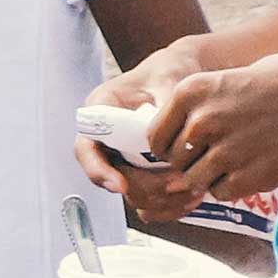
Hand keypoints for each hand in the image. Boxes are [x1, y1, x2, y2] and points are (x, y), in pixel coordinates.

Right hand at [74, 47, 197, 207]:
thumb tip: (170, 132)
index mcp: (99, 112)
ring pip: (133, 195)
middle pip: (113, 179)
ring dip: (160, 200)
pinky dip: (169, 205)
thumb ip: (165, 102)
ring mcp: (124, 160)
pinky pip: (149, 200)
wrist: (180, 77)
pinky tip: (192, 199)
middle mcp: (106, 141)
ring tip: (192, 193)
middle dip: (145, 188)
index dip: (99, 171)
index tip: (120, 185)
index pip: (85, 149)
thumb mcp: (167, 78)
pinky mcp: (143, 173)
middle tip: (177, 185)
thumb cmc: (168, 72)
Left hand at [140, 51, 277, 208]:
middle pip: (175, 162)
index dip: (167, 147)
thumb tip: (167, 153)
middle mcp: (203, 120)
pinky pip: (221, 191)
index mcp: (190, 91)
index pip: (155, 138)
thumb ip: (191, 112)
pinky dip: (232, 185)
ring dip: (210, 175)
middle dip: (191, 161)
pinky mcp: (249, 174)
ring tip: (235, 158)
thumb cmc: (272, 84)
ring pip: (194, 181)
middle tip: (217, 150)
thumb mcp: (221, 81)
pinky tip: (250, 165)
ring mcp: (225, 149)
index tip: (184, 146)